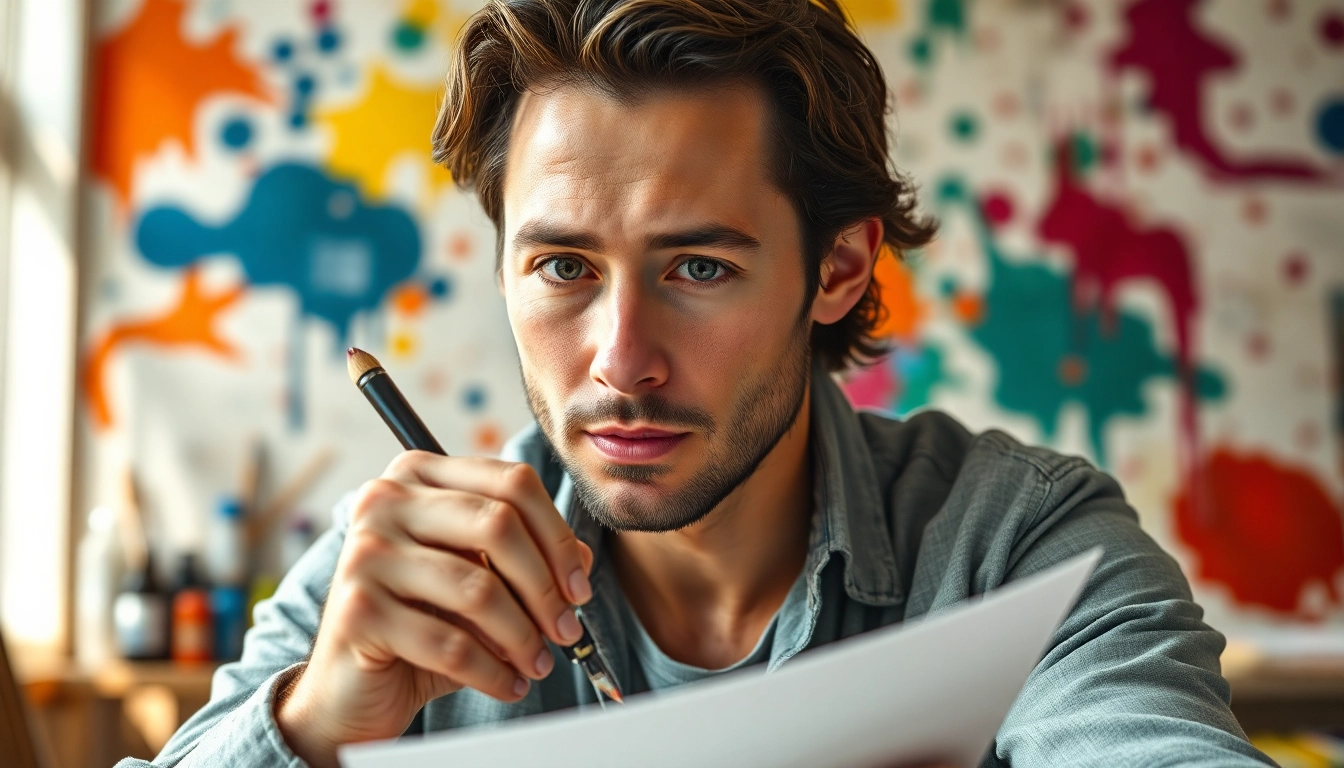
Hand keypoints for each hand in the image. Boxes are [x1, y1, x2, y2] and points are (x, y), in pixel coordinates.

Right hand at [275, 452, 593, 767]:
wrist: (352, 685)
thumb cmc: (422, 622)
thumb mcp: (479, 581)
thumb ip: (527, 558)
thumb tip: (581, 558)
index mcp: (417, 473)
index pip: (511, 482)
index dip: (557, 537)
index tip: (579, 588)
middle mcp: (384, 499)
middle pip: (498, 525)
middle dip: (545, 587)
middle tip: (567, 630)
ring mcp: (365, 551)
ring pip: (478, 588)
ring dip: (523, 637)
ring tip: (539, 664)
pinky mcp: (357, 610)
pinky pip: (450, 643)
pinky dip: (493, 672)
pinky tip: (509, 685)